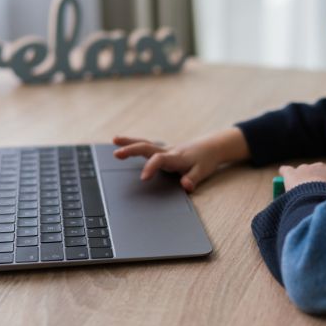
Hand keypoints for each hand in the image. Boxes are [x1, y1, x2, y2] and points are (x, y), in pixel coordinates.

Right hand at [113, 129, 245, 192]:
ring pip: (145, 144)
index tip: (143, 178)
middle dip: (131, 150)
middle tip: (116, 154)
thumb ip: (193, 179)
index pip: (160, 160)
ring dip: (129, 142)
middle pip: (147, 148)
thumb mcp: (203, 171)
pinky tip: (123, 143)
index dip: (151, 168)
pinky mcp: (162, 150)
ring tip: (114, 140)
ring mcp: (164, 149)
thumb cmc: (206, 160)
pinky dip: (134, 144)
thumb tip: (185, 186)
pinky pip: (146, 146)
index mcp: (176, 158)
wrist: (211, 146)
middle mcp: (167, 151)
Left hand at [279, 162, 325, 192]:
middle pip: (322, 168)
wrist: (317, 199)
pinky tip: (283, 174)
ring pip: (304, 169)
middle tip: (318, 191)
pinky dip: (285, 172)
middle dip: (320, 176)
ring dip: (304, 176)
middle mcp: (322, 167)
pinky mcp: (292, 173)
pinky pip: (286, 170)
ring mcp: (306, 169)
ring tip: (301, 188)